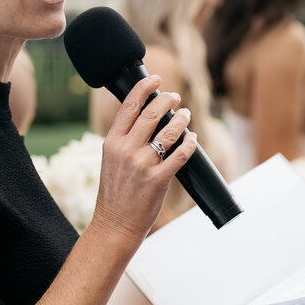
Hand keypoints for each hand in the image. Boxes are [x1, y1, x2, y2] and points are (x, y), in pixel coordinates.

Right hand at [89, 76, 197, 244]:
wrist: (114, 225)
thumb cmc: (115, 194)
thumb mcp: (111, 161)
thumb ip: (124, 140)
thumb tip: (146, 119)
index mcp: (111, 143)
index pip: (129, 106)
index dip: (144, 88)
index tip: (156, 79)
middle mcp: (126, 150)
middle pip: (150, 113)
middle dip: (167, 100)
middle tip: (175, 97)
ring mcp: (142, 165)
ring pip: (168, 131)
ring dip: (181, 119)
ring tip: (186, 115)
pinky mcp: (158, 179)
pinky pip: (180, 154)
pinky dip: (189, 143)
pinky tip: (192, 138)